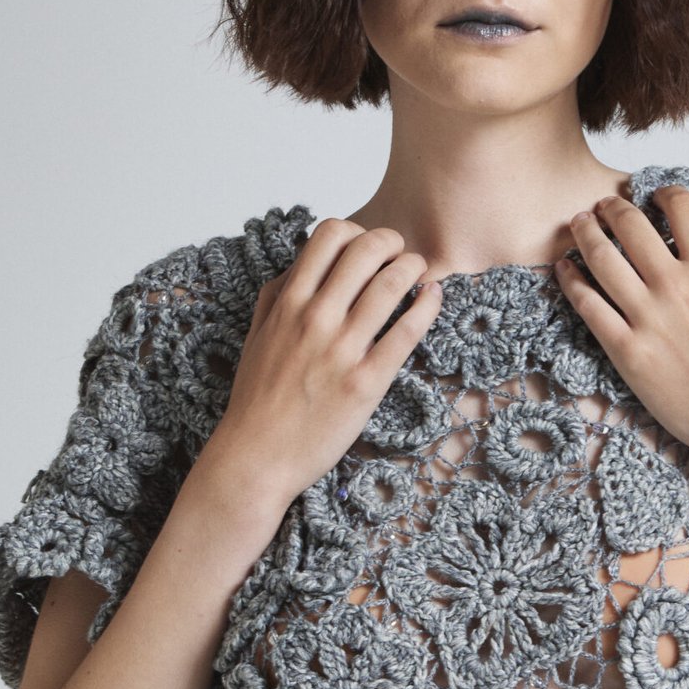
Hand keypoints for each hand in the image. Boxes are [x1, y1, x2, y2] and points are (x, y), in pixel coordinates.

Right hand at [197, 219, 441, 509]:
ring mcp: (342, 349)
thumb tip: (298, 267)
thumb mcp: (256, 337)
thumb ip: (276, 297)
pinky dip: (427, 307)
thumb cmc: (256, 401)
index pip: (329, 235)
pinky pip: (406, 331)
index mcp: (288, 303)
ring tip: (421, 273)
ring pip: (391, 283)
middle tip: (401, 254)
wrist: (257, 456)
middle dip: (392, 243)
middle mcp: (315, 318)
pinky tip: (433, 299)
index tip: (367, 246)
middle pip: (366, 249)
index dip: (357, 231)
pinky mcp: (367, 381)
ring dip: (414, 268)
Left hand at [555, 186, 688, 462]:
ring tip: (580, 223)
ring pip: (603, 258)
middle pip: (632, 225)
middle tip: (605, 205)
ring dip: (586, 233)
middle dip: (614, 207)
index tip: (655, 195)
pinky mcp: (626, 351)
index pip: (683, 207)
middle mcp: (676, 287)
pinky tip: (565, 269)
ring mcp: (648, 319)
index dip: (665, 193)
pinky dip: (572, 281)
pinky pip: (588, 305)